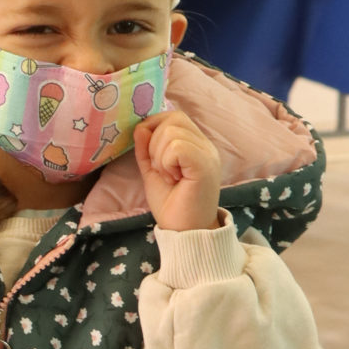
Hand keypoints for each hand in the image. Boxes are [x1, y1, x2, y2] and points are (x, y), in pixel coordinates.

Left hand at [134, 109, 220, 231]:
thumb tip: (140, 127)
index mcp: (195, 145)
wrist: (184, 232)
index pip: (174, 117)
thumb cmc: (171, 205)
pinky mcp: (205, 164)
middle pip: (172, 119)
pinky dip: (167, 163)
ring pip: (172, 131)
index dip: (154, 129)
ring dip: (160, 156)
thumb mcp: (152, 171)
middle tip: (162, 170)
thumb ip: (146, 149)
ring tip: (169, 177)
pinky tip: (173, 179)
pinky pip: (177, 147)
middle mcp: (205, 145)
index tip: (151, 157)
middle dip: (154, 144)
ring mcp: (207, 154)